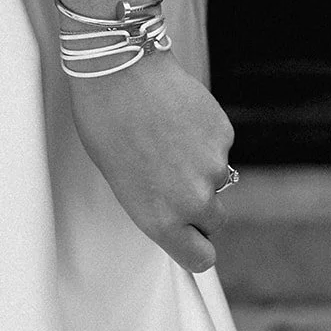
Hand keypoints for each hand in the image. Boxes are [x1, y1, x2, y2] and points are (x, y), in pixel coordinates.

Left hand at [68, 50, 234, 271]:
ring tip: (168, 137)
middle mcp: (193, 200)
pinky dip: (205, 138)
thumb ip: (153, 203)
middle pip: (215, 220)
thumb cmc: (106, 123)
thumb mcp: (120, 179)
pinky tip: (179, 118)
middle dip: (201, 206)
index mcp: (160, 219)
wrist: (121, 72)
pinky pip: (220, 147)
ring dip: (201, 166)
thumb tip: (174, 208)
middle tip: (174, 179)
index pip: (200, 258)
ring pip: (218, 178)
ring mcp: (213, 167)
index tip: (193, 240)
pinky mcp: (224, 135)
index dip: (198, 249)